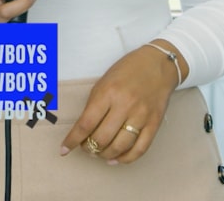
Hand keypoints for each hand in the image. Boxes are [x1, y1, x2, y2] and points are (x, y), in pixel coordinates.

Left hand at [60, 43, 181, 163]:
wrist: (158, 64)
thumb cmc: (128, 70)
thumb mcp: (104, 81)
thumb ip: (95, 104)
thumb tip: (84, 130)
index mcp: (108, 92)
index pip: (86, 123)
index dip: (73, 140)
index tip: (64, 149)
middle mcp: (125, 105)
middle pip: (102, 138)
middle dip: (89, 148)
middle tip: (86, 148)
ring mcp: (141, 115)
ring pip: (120, 146)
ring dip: (105, 155)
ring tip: (99, 153)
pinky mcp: (154, 123)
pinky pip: (140, 148)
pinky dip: (126, 158)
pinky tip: (116, 159)